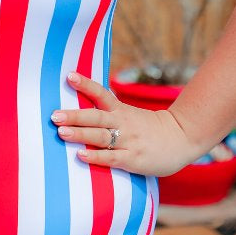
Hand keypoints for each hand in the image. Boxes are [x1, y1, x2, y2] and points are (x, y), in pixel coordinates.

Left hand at [51, 72, 201, 177]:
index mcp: (121, 110)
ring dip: (80, 134)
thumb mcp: (130, 114)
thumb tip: (83, 103)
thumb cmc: (150, 128)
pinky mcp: (132, 159)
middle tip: (54, 115)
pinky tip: (81, 156)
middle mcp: (123, 123)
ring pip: (100, 136)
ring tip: (61, 132)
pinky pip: (111, 158)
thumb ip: (109, 111)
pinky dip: (95, 157)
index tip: (69, 76)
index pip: (101, 93)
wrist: (181, 139)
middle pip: (95, 116)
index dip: (85, 85)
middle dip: (74, 116)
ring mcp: (127, 141)